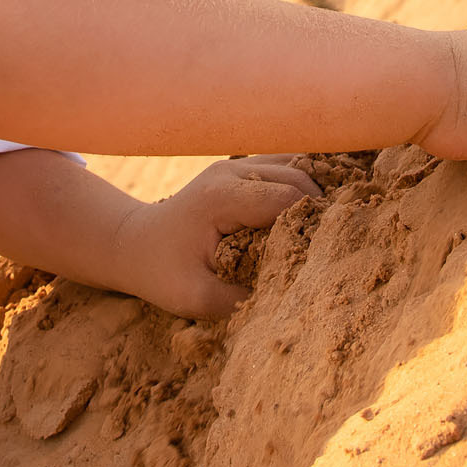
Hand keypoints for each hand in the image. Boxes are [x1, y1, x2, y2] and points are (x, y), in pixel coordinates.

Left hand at [114, 157, 320, 319]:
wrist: (133, 244)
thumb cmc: (162, 272)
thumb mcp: (196, 299)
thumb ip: (241, 301)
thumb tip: (289, 301)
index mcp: (222, 197)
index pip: (288, 198)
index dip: (314, 222)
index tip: (325, 252)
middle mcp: (231, 171)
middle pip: (299, 178)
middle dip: (321, 209)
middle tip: (333, 245)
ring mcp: (236, 165)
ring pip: (296, 166)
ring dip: (315, 195)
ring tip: (324, 231)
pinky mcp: (240, 169)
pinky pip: (285, 168)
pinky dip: (303, 188)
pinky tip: (309, 217)